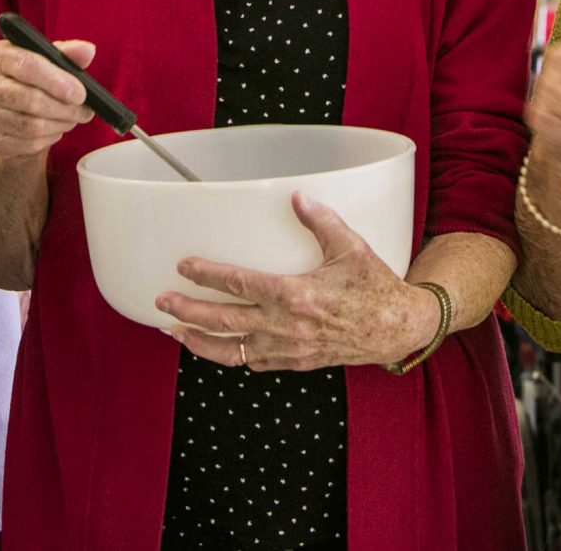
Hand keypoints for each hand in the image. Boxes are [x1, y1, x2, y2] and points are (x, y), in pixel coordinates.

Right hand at [0, 37, 95, 161]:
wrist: (12, 112)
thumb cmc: (32, 80)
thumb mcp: (49, 61)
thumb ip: (67, 54)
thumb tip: (87, 50)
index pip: (26, 64)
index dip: (56, 81)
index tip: (80, 93)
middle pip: (29, 99)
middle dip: (64, 108)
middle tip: (85, 111)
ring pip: (31, 125)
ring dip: (60, 124)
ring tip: (72, 119)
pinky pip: (28, 143)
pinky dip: (49, 138)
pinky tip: (55, 129)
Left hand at [157, 192, 440, 371]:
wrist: (398, 328)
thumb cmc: (376, 286)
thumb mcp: (352, 247)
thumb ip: (321, 221)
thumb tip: (297, 197)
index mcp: (296, 294)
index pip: (239, 284)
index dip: (208, 274)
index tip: (184, 266)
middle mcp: (287, 325)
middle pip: (224, 321)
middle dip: (187, 312)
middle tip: (162, 302)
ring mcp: (289, 349)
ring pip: (232, 351)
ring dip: (199, 342)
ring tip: (174, 332)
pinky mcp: (296, 362)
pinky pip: (255, 363)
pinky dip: (231, 356)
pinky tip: (217, 347)